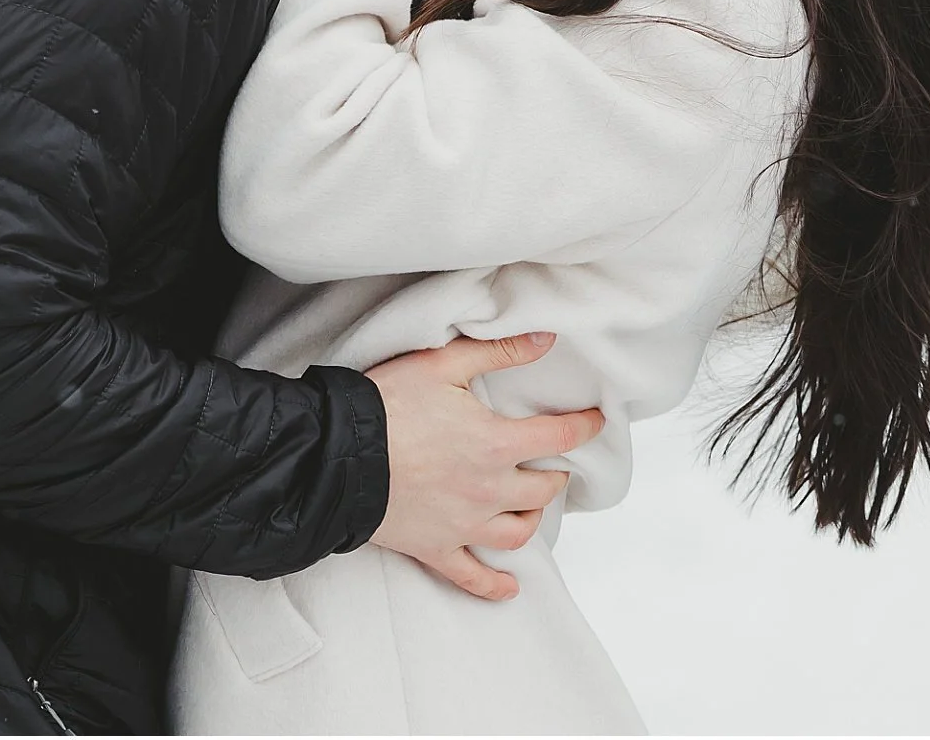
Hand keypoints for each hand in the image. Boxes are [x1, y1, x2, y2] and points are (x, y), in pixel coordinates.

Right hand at [365, 331, 606, 600]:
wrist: (333, 457)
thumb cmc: (386, 407)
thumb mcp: (444, 364)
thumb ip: (499, 352)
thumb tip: (545, 339)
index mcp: (497, 444)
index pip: (560, 436)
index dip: (585, 426)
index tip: (596, 420)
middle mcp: (488, 489)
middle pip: (543, 490)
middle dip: (555, 474)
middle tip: (553, 462)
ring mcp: (462, 524)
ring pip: (517, 532)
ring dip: (531, 519)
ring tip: (531, 505)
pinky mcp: (434, 548)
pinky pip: (471, 576)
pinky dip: (493, 585)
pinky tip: (509, 589)